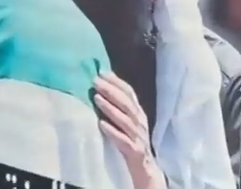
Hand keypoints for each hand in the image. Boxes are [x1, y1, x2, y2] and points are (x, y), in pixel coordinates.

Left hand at [94, 72, 163, 188]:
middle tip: (95, 82)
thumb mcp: (129, 122)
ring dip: (110, 108)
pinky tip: (101, 124)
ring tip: (96, 99)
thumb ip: (120, 106)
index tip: (101, 72)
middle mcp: (140, 121)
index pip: (129, 92)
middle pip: (127, 103)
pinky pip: (123, 140)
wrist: (145, 168)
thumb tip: (104, 86)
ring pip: (125, 119)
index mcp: (138, 112)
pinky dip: (113, 131)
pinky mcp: (134, 150)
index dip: (116, 81)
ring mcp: (138, 136)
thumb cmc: (132, 142)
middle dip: (111, 91)